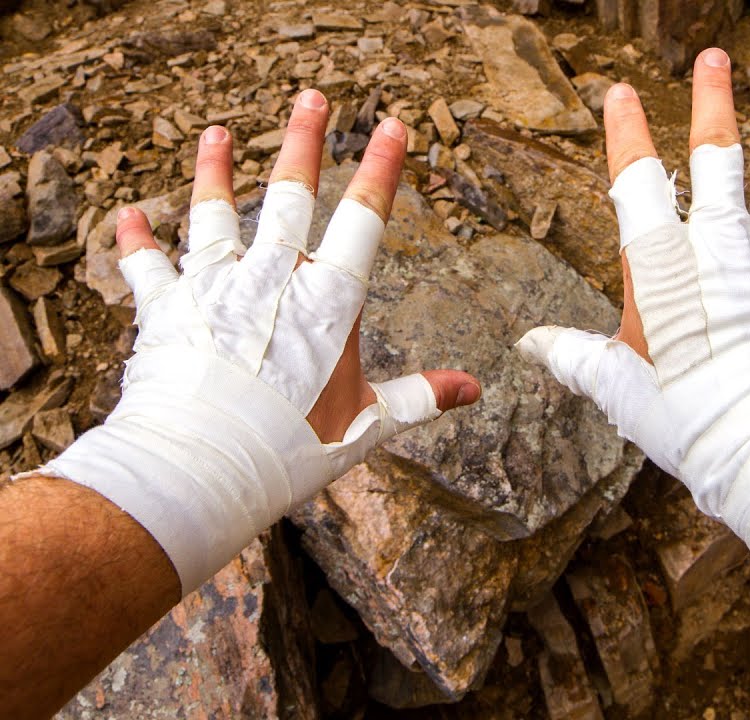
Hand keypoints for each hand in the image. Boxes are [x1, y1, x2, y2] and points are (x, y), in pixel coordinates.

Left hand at [42, 90, 479, 593]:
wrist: (202, 465)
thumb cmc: (291, 447)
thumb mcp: (367, 424)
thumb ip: (419, 397)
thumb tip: (473, 390)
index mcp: (329, 299)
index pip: (365, 218)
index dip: (382, 168)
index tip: (392, 126)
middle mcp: (273, 276)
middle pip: (291, 192)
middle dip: (304, 139)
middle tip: (312, 97)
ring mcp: (215, 285)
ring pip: (216, 212)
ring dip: (216, 169)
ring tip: (218, 134)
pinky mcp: (166, 306)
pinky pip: (149, 264)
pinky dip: (138, 239)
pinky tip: (130, 215)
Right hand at [518, 49, 749, 609]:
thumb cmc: (692, 425)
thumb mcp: (623, 393)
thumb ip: (579, 359)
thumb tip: (530, 346)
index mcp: (667, 272)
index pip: (639, 187)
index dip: (627, 136)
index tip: (621, 95)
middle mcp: (724, 255)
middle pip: (719, 163)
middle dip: (714, 105)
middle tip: (715, 59)